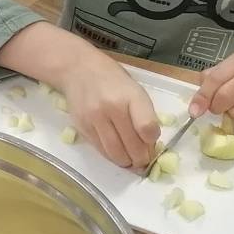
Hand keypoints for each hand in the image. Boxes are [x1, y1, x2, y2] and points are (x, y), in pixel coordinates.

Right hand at [61, 56, 160, 170]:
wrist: (80, 70)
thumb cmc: (113, 82)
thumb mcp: (135, 91)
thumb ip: (144, 116)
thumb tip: (148, 146)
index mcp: (131, 96)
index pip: (147, 128)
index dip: (153, 141)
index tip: (153, 144)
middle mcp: (112, 107)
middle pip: (132, 145)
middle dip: (141, 159)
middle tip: (144, 162)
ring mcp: (95, 118)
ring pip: (115, 153)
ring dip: (126, 163)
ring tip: (131, 163)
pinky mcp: (82, 126)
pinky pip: (100, 150)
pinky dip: (111, 157)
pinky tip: (117, 155)